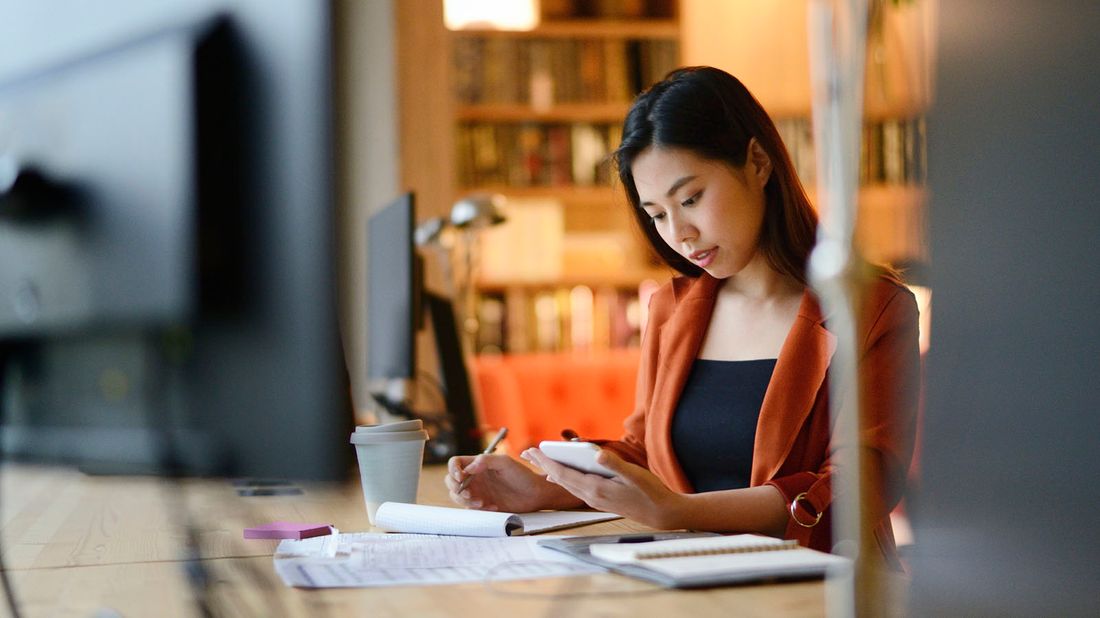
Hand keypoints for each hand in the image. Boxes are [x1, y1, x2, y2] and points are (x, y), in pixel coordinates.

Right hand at [445, 453, 579, 512]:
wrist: (535, 494)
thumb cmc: (522, 475)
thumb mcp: (505, 463)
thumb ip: (486, 460)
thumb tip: (468, 468)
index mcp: (478, 464)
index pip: (455, 463)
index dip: (453, 469)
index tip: (461, 477)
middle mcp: (475, 477)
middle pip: (450, 480)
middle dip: (455, 488)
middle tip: (469, 494)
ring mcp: (477, 491)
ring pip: (457, 496)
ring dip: (465, 501)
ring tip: (482, 503)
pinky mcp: (482, 504)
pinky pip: (470, 508)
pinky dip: (477, 509)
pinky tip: (493, 507)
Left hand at [521, 446, 686, 529]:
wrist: (661, 513)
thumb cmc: (650, 492)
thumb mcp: (635, 475)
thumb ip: (616, 464)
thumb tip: (598, 454)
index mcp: (596, 488)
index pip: (564, 473)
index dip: (547, 461)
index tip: (532, 451)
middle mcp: (591, 496)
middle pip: (560, 478)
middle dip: (543, 464)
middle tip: (526, 452)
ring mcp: (595, 499)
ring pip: (567, 484)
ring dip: (552, 471)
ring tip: (539, 461)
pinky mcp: (600, 500)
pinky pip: (575, 487)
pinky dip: (565, 477)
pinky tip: (562, 474)